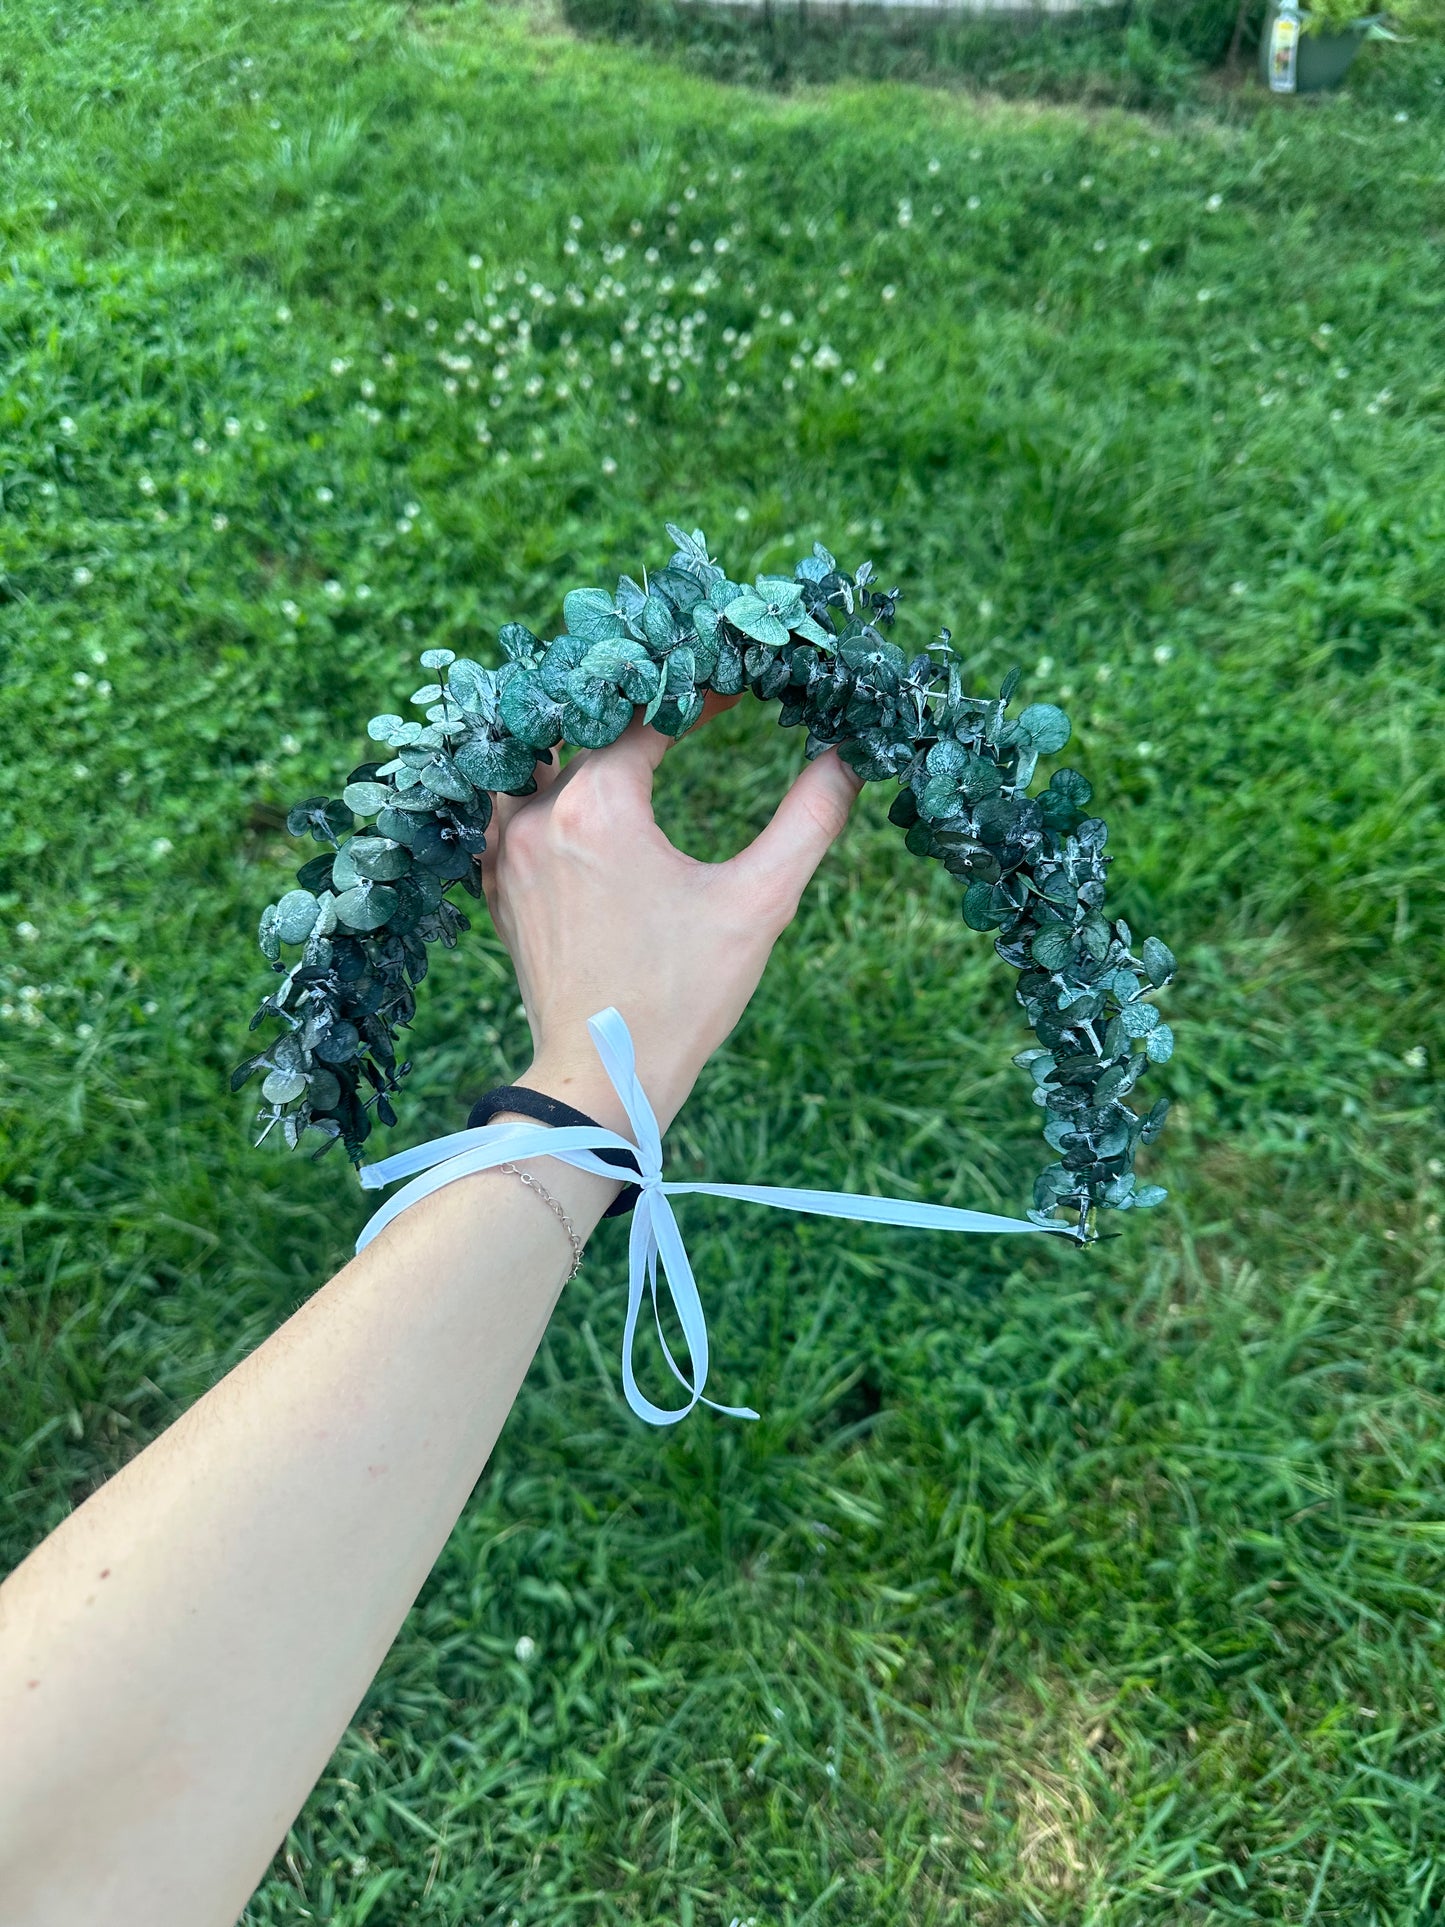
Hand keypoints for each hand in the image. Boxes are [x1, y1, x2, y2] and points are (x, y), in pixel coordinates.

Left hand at [478, 696, 864, 1138]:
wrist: (604, 1079)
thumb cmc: (682, 997)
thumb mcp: (757, 905)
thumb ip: (807, 820)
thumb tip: (850, 758)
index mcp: (597, 807)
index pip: (647, 715)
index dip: (698, 695)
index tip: (740, 688)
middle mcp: (536, 816)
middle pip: (582, 728)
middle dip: (636, 706)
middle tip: (684, 693)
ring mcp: (504, 851)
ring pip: (525, 758)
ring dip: (567, 736)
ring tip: (613, 722)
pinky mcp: (496, 885)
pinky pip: (500, 809)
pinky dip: (532, 786)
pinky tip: (566, 785)